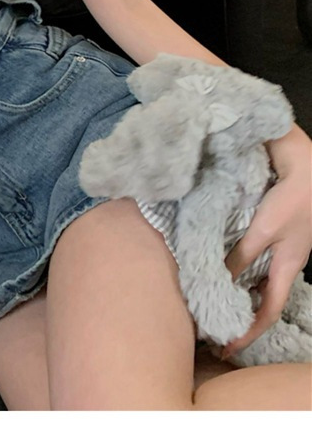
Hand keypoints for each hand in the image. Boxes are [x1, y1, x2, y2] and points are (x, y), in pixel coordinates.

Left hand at [220, 166, 311, 358]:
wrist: (304, 170)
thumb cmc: (288, 201)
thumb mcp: (261, 231)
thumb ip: (241, 256)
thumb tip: (219, 281)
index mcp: (288, 268)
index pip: (269, 312)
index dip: (249, 332)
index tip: (228, 347)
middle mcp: (287, 264)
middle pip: (266, 301)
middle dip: (244, 319)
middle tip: (217, 329)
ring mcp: (283, 250)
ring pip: (261, 282)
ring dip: (241, 296)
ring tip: (216, 304)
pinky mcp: (276, 235)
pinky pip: (258, 263)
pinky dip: (242, 273)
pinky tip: (224, 271)